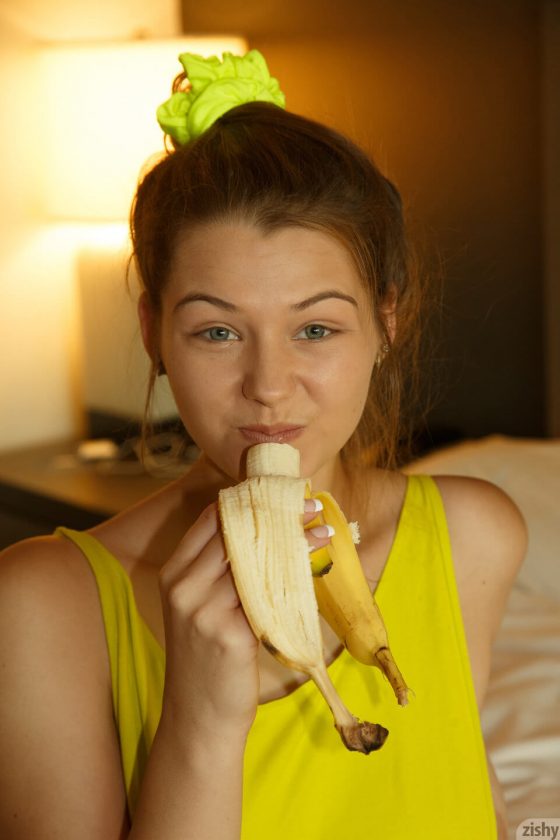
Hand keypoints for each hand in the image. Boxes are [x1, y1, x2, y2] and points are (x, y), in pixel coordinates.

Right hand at [158, 499, 332, 743]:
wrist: (199, 717)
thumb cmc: (208, 658)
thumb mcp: (202, 607)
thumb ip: (222, 570)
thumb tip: (270, 531)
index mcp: (174, 572)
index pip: (211, 518)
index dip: (249, 501)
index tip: (283, 493)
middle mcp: (184, 586)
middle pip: (236, 532)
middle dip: (278, 515)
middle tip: (313, 506)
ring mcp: (204, 610)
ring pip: (257, 560)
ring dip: (296, 543)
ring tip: (323, 532)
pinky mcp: (230, 634)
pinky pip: (269, 595)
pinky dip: (295, 578)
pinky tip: (315, 570)